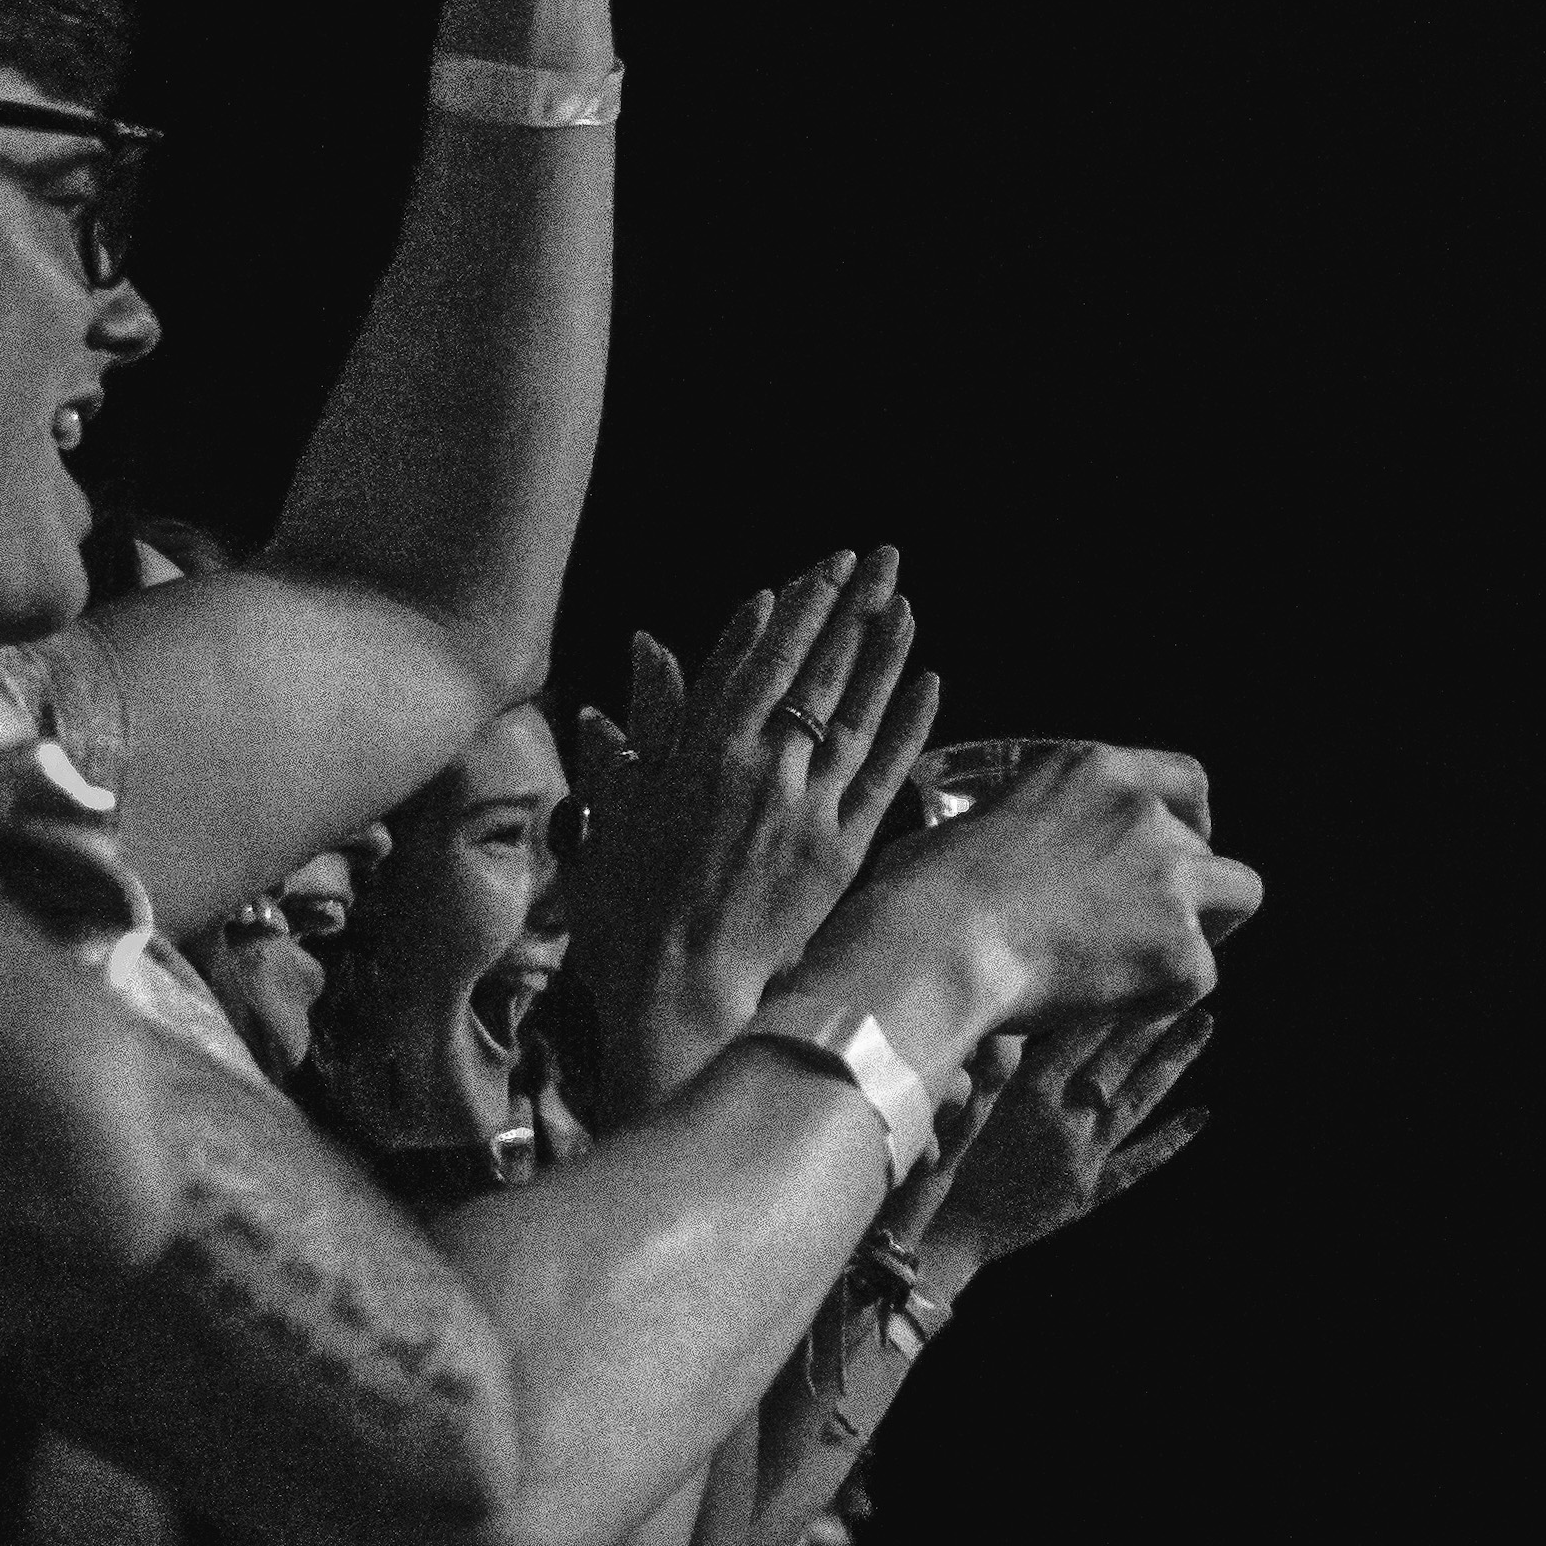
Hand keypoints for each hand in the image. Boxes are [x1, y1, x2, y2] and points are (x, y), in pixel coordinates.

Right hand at [564, 551, 937, 1114]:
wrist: (676, 989)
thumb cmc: (628, 908)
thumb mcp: (615, 806)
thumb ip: (643, 726)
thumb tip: (644, 649)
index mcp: (699, 753)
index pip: (753, 661)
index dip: (791, 611)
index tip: (819, 568)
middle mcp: (759, 767)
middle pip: (813, 670)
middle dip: (847, 606)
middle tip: (879, 556)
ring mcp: (805, 805)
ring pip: (854, 711)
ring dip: (884, 650)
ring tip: (906, 599)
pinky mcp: (841, 848)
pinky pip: (883, 772)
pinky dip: (907, 724)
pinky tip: (930, 680)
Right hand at [810, 741, 1260, 1042]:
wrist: (938, 946)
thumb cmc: (924, 891)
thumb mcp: (979, 820)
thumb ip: (1025, 826)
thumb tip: (1010, 852)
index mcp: (1096, 771)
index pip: (1187, 779)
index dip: (1190, 820)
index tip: (1176, 848)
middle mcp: (1147, 816)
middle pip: (1210, 849)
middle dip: (1188, 888)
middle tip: (1144, 928)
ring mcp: (1171, 880)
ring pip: (1238, 900)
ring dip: (1201, 930)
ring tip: (1147, 966)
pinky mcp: (1180, 950)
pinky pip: (1200, 976)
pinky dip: (1165, 995)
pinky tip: (1113, 1004)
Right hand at [927, 1004, 1216, 1273]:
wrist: (946, 1239)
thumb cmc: (936, 1169)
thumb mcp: (956, 1105)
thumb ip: (988, 1063)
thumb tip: (1010, 1020)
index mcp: (1029, 1095)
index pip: (1080, 1035)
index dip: (1113, 1000)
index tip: (1141, 968)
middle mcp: (1066, 1121)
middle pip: (1117, 1059)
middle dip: (1153, 1020)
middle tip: (1188, 985)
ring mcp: (1085, 1157)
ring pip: (1138, 1099)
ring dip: (1173, 1061)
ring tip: (1205, 1025)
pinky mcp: (1091, 1192)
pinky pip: (1139, 1163)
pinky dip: (1171, 1141)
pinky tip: (1201, 1116)